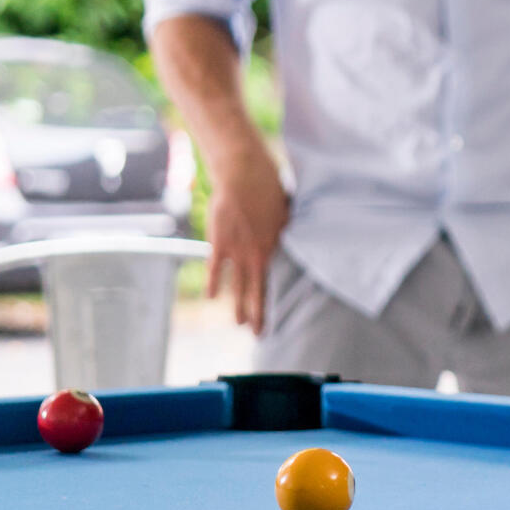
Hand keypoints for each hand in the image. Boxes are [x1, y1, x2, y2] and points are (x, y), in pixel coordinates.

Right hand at [205, 149, 288, 334]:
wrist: (243, 174)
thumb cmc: (269, 186)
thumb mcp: (286, 210)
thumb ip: (286, 228)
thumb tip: (297, 235)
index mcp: (277, 245)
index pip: (279, 278)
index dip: (278, 297)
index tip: (282, 312)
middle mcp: (259, 253)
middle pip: (259, 290)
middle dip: (260, 314)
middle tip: (261, 335)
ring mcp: (238, 250)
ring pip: (239, 286)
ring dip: (239, 307)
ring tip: (240, 324)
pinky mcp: (219, 243)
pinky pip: (216, 269)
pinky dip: (214, 283)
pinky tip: (212, 298)